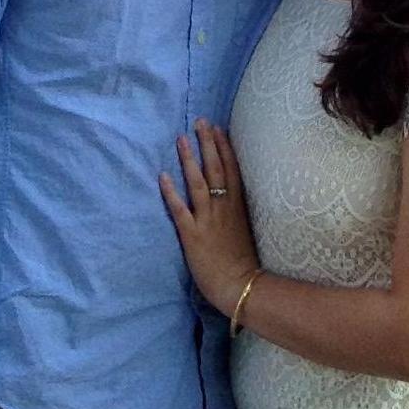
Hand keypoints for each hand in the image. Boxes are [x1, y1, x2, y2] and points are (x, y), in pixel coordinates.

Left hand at [157, 121, 257, 310]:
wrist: (241, 287)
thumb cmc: (244, 262)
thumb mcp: (246, 229)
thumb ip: (238, 211)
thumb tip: (231, 196)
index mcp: (238, 207)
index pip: (232, 170)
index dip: (224, 148)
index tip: (218, 128)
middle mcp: (223, 208)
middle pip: (215, 169)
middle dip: (208, 143)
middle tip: (200, 121)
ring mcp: (208, 220)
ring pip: (197, 182)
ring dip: (189, 160)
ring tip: (181, 139)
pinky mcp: (192, 235)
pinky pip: (180, 209)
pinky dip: (171, 192)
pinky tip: (162, 176)